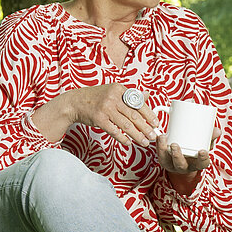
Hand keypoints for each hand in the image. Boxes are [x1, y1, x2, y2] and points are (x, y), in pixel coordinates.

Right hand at [33, 84, 159, 146]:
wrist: (74, 102)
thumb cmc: (96, 97)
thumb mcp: (113, 91)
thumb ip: (130, 95)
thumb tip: (147, 95)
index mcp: (119, 89)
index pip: (138, 103)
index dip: (149, 114)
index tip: (156, 123)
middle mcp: (113, 98)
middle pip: (134, 115)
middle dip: (146, 127)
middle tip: (153, 135)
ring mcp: (105, 109)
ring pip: (126, 125)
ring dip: (137, 135)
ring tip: (144, 142)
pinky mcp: (99, 119)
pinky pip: (114, 131)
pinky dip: (123, 138)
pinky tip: (129, 142)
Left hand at [156, 127, 217, 174]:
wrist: (186, 155)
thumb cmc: (197, 148)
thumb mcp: (206, 144)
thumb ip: (211, 137)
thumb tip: (217, 130)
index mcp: (197, 164)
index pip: (202, 164)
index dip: (202, 158)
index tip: (202, 151)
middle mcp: (184, 167)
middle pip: (180, 165)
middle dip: (177, 156)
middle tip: (175, 145)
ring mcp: (172, 165)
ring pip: (166, 161)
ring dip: (163, 150)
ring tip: (163, 137)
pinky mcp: (164, 160)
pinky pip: (159, 155)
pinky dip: (158, 145)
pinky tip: (159, 137)